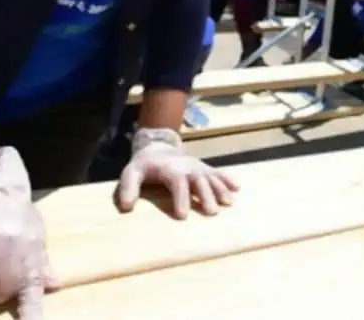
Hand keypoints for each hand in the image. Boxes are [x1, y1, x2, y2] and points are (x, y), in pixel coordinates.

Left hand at [115, 128, 238, 217]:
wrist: (157, 147)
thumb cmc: (144, 165)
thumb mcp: (131, 173)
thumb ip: (128, 188)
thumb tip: (126, 206)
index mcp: (170, 169)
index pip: (177, 183)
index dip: (180, 198)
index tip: (182, 215)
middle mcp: (187, 167)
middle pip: (198, 181)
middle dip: (206, 196)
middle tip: (211, 212)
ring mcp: (197, 167)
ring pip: (211, 177)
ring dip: (220, 189)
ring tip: (228, 203)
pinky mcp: (204, 168)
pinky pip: (218, 173)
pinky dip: (228, 179)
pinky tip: (237, 188)